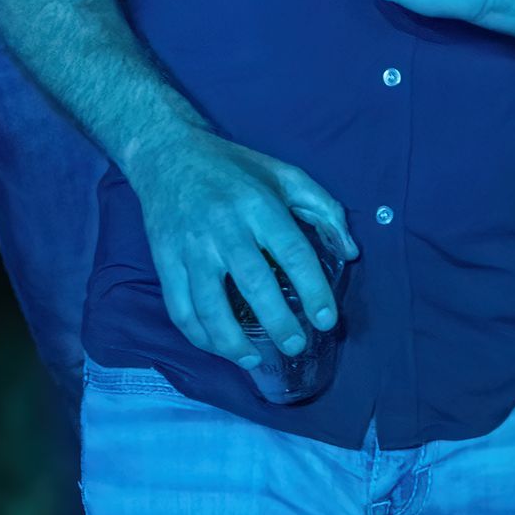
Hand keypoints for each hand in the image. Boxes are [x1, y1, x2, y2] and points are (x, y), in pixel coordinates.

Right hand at [132, 125, 356, 371]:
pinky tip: (219, 347)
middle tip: (295, 345)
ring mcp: (190, 247)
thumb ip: (324, 208)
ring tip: (255, 359)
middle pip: (254, 284)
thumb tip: (350, 252)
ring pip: (210, 305)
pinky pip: (179, 308)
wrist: (168, 154)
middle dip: (278, 322)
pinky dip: (198, 336)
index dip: (313, 290)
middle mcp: (224, 227)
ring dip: (233, 341)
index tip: (326, 319)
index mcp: (258, 204)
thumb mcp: (285, 174)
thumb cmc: (234, 167)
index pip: (292, 252)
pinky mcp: (164, 260)